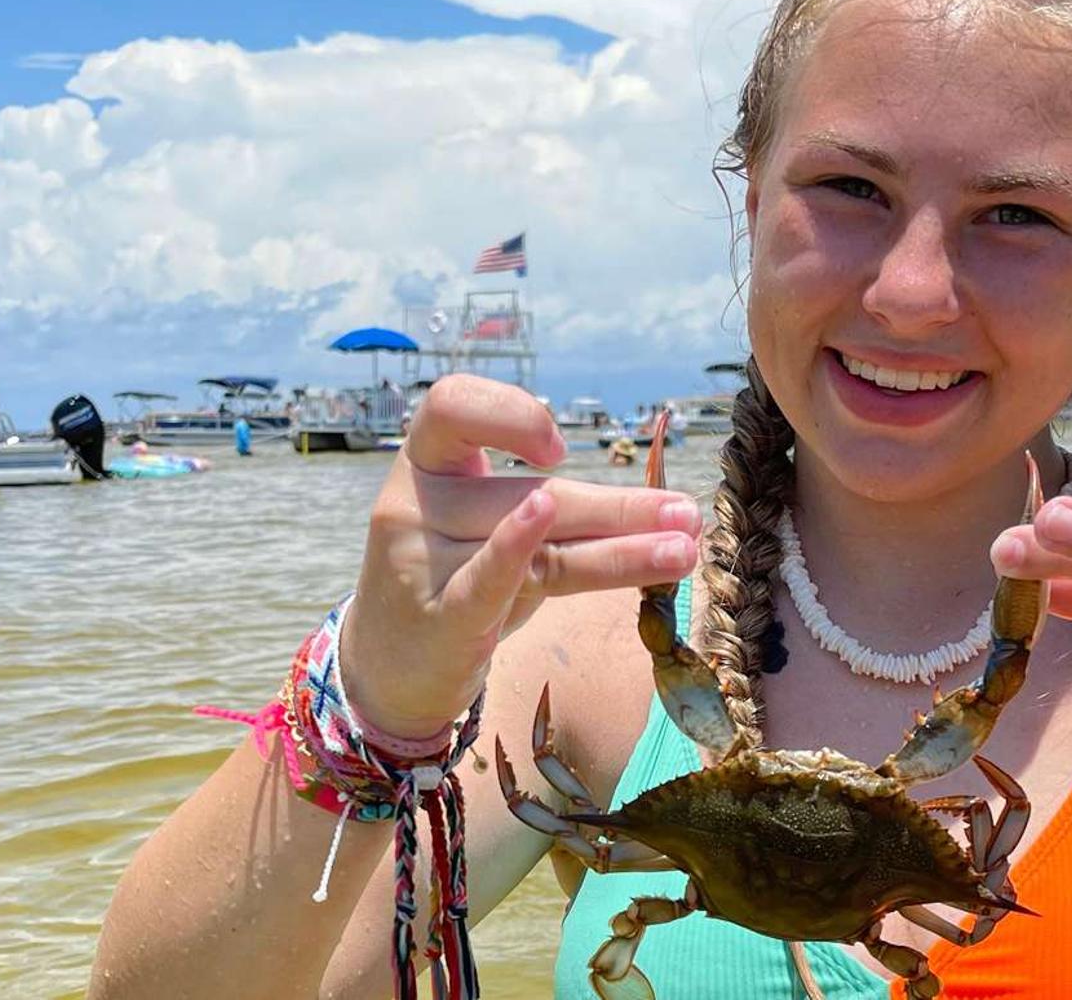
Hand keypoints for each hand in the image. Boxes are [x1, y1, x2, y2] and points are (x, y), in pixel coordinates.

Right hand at [340, 375, 702, 738]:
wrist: (386, 667)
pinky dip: (531, 559)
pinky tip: (591, 557)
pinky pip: (494, 584)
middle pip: (526, 493)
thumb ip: (549, 505)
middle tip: (684, 513)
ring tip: (683, 549)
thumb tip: (661, 506)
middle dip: (614, 507)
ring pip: (538, 549)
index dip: (509, 414)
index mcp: (422, 461)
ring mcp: (419, 562)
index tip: (559, 447)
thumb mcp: (487, 526)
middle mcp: (412, 503)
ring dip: (621, 550)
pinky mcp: (438, 618)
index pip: (451, 405)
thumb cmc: (453, 576)